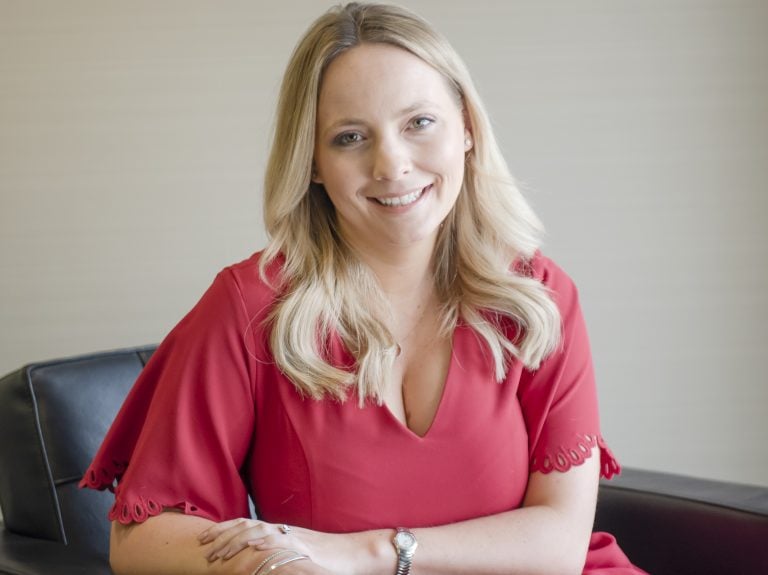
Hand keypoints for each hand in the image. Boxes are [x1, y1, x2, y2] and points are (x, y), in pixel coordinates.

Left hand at [198, 518, 381, 574]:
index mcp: (279, 530)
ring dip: (234, 543)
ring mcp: (291, 539)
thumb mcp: (297, 551)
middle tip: (202, 545)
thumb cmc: (327, 557)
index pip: (245, 524)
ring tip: (217, 555)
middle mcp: (283, 530)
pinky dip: (262, 547)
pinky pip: (278, 545)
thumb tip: (256, 556)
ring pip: (257, 534)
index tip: (204, 537)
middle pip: (245, 526)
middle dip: (221, 535)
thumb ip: (278, 550)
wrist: (354, 554)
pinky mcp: (301, 550)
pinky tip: (248, 554)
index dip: (223, 529)